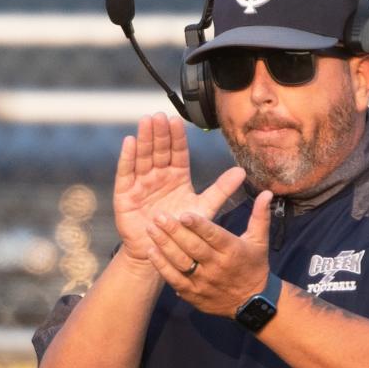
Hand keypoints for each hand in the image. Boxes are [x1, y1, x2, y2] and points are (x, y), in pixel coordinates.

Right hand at [114, 113, 245, 266]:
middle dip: (160, 133)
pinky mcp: (126, 194)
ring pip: (144, 157)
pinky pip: (127, 173)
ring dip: (144, 139)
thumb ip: (221, 189)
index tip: (178, 121)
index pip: (178, 153)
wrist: (161, 252)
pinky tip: (129, 142)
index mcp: (178, 176)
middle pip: (160, 150)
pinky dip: (127, 157)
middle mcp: (159, 176)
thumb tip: (242, 172)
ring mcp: (142, 183)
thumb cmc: (184, 230)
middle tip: (160, 115)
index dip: (177, 137)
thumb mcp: (205, 207)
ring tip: (146, 121)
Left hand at [144, 190, 273, 317]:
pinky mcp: (193, 294)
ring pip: (181, 262)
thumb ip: (260, 215)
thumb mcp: (260, 241)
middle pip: (193, 247)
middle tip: (159, 216)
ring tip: (151, 229)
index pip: (214, 236)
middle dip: (174, 231)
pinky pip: (175, 279)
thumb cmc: (254, 266)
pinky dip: (162, 266)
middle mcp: (217, 266)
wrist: (251, 303)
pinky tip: (151, 252)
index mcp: (233, 251)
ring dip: (164, 246)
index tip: (184, 213)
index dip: (199, 225)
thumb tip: (267, 192)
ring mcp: (203, 282)